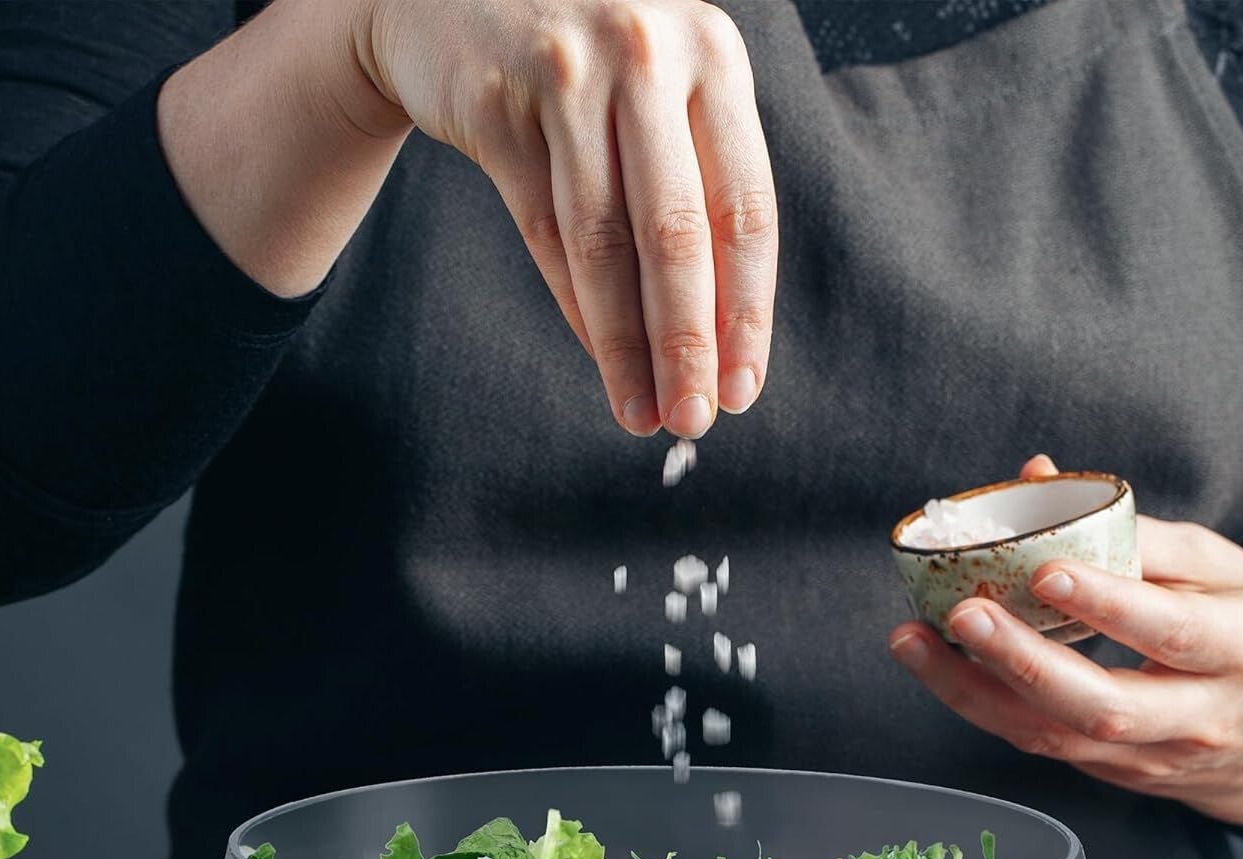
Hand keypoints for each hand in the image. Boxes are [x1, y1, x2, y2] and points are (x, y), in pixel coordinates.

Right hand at [356, 0, 777, 437]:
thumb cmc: (585, 63)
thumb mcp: (661, 93)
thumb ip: (695, 187)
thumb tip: (720, 339)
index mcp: (713, 56)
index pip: (745, 210)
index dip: (746, 312)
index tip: (744, 388)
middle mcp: (647, 54)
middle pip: (677, 233)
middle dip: (688, 343)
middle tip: (694, 418)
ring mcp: (567, 73)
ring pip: (605, 242)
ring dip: (626, 345)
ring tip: (641, 413)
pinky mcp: (496, 101)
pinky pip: (544, 230)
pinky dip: (576, 308)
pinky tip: (602, 363)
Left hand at [888, 457, 1242, 828]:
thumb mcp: (1228, 571)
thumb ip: (1139, 531)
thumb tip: (1039, 477)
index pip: (1172, 632)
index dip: (1108, 603)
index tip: (1046, 568)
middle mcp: (1201, 718)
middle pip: (1104, 706)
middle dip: (1025, 662)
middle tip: (964, 614)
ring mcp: (1153, 760)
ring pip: (1056, 737)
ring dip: (973, 693)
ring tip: (912, 642)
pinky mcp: (1114, 776)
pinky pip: (1040, 743)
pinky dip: (982, 705)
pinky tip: (936, 666)